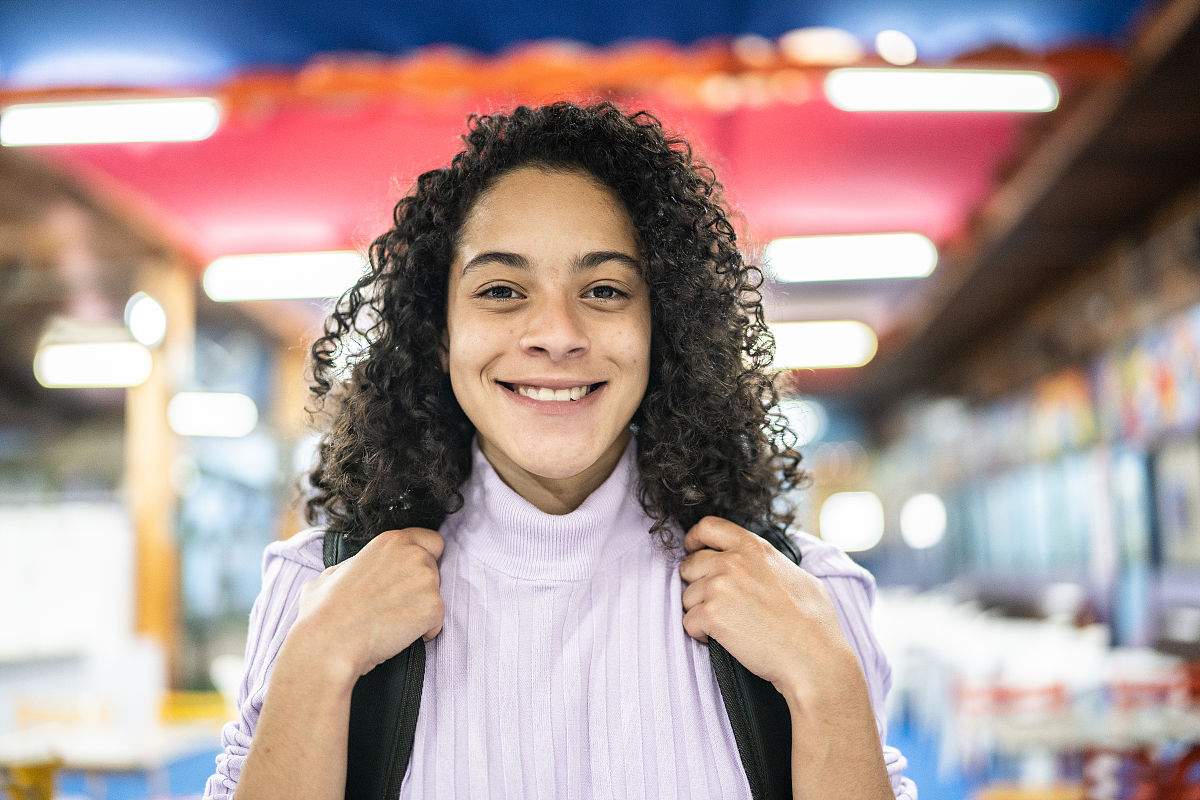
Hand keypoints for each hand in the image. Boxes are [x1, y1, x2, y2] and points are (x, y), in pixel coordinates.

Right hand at [293, 527, 444, 680]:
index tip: (414, 575)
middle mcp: (413, 554)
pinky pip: (436, 622)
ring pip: (435, 597)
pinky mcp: (433, 607)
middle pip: (434, 570)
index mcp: (391, 541)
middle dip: (420, 588)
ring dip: (419, 610)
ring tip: (390, 622)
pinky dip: (423, 632)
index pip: (431, 541)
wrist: (329, 641)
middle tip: (394, 605)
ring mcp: (426, 580)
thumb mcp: (332, 573)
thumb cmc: (324, 611)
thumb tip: (350, 570)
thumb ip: (353, 565)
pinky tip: (397, 636)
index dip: (426, 558)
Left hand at [678, 516, 858, 703]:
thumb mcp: (800, 576)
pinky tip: (723, 639)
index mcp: (754, 547)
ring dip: (700, 611)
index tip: (692, 549)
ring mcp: (719, 587)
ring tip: (728, 625)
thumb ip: (772, 563)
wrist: (813, 659)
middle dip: (697, 583)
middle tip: (717, 602)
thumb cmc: (813, 623)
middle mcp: (732, 561)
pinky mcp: (711, 615)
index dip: (695, 539)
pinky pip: (688, 622)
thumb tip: (761, 564)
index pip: (709, 527)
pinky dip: (700, 633)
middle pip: (691, 564)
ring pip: (688, 596)